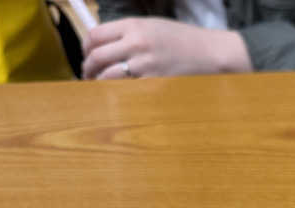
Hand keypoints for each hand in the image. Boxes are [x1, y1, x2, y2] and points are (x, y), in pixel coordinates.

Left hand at [82, 18, 252, 79]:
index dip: (85, 48)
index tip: (86, 56)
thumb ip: (128, 33)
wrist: (210, 53)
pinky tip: (117, 94)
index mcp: (134, 26)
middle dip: (87, 68)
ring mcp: (145, 65)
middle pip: (97, 56)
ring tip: (99, 86)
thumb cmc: (183, 40)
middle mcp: (136, 44)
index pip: (95, 35)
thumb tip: (103, 46)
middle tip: (88, 75)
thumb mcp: (153, 26)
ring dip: (98, 83)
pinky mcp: (154, 82)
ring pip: (107, 76)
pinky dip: (118, 94)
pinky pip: (127, 90)